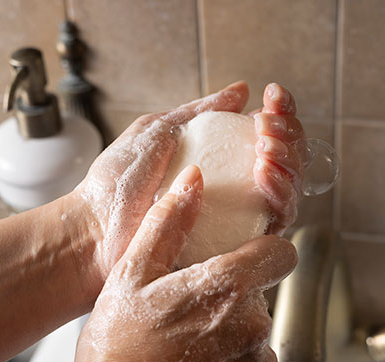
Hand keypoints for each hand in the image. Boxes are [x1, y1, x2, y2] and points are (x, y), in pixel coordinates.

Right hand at [43, 165, 296, 361]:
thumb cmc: (116, 353)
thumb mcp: (131, 275)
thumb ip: (169, 223)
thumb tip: (194, 182)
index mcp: (227, 287)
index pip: (281, 253)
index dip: (263, 252)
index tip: (243, 258)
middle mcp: (252, 325)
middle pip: (259, 294)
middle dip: (231, 297)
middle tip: (186, 311)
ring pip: (254, 332)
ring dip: (229, 333)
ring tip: (185, 345)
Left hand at [67, 81, 303, 294]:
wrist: (95, 231)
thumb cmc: (116, 184)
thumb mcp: (158, 131)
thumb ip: (200, 111)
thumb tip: (241, 91)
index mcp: (217, 161)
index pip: (265, 136)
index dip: (279, 114)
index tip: (274, 96)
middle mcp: (233, 190)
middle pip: (285, 161)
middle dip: (288, 135)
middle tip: (268, 125)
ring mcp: (237, 219)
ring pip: (287, 189)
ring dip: (287, 160)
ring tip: (266, 146)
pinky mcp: (238, 246)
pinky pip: (276, 221)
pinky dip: (280, 192)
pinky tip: (265, 171)